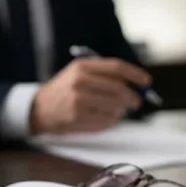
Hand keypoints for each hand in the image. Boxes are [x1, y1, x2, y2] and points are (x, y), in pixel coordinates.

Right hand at [30, 57, 151, 133]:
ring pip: (115, 106)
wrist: (39, 108)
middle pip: (119, 88)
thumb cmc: (64, 90)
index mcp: (82, 66)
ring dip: (121, 110)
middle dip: (133, 96)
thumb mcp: (79, 73)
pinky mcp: (78, 117)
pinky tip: (105, 117)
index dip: (135, 74)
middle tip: (137, 101)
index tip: (146, 81)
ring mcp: (78, 101)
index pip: (116, 67)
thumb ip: (105, 75)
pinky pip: (107, 120)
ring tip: (116, 109)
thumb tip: (135, 84)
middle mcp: (80, 82)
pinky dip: (112, 120)